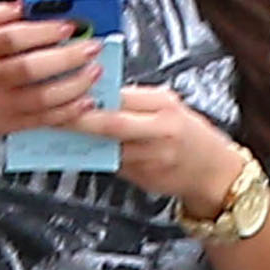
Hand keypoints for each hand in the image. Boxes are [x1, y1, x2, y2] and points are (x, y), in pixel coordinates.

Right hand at [0, 2, 105, 151]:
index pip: (12, 38)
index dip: (44, 31)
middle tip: (91, 48)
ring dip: (74, 85)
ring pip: (42, 97)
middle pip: (31, 68)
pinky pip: (42, 119)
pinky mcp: (4, 126)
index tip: (69, 25)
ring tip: (94, 72)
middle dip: (68, 57)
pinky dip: (67, 111)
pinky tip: (85, 100)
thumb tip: (27, 3)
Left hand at [67, 86, 253, 209]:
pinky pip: (116, 164)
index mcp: (165, 105)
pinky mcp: (147, 178)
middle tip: (54, 116)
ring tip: (66, 135)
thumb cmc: (189, 135)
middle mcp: (162, 130)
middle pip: (112, 123)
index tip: (67, 91)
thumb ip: (134, 102)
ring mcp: (155, 157)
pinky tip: (91, 152)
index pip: (120, 95)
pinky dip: (101, 158)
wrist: (215, 172)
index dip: (91, 95)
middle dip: (79, 120)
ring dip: (85, 142)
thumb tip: (95, 96)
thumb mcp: (168, 107)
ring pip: (110, 147)